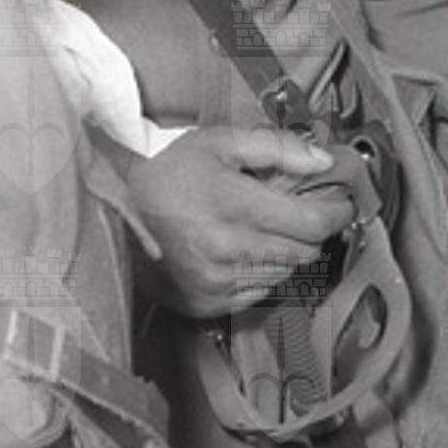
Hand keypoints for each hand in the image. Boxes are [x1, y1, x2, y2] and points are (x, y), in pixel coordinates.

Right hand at [121, 126, 356, 315]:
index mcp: (234, 206)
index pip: (313, 223)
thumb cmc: (168, 171)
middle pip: (306, 252)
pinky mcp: (205, 304)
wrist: (109, 208)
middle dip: (311, 231)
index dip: (336, 212)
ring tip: (263, 229)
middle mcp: (227, 249)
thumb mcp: (220, 143)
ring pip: (285, 274)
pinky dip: (261, 273)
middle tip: (300, 212)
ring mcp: (215, 281)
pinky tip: (241, 251)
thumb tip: (326, 161)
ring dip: (286, 252)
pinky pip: (258, 292)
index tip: (338, 203)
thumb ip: (279, 148)